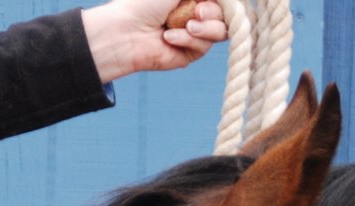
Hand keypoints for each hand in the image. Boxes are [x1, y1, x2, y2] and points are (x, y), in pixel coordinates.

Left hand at [82, 0, 227, 82]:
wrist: (127, 30)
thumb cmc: (145, 2)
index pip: (223, 0)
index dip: (225, 3)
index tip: (214, 0)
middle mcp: (196, 12)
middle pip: (227, 15)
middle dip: (214, 13)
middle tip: (197, 12)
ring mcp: (195, 32)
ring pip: (221, 32)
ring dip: (204, 29)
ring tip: (186, 26)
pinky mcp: (191, 52)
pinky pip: (204, 46)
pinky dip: (187, 40)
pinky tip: (169, 37)